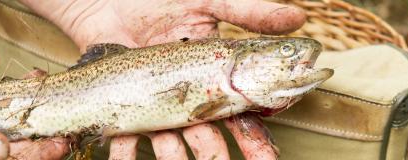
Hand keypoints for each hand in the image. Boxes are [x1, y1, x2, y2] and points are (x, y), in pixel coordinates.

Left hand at [18, 0, 305, 158]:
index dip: (253, 138)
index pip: (239, 114)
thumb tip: (299, 19)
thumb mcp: (208, 3)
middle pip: (207, 133)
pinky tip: (125, 157)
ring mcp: (155, 103)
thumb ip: (249, 13)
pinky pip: (124, 133)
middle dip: (215, 153)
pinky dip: (123, 149)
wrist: (108, 0)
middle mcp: (186, 96)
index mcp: (212, 78)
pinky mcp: (124, 105)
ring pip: (171, 138)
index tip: (266, 158)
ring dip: (175, 155)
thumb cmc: (158, 1)